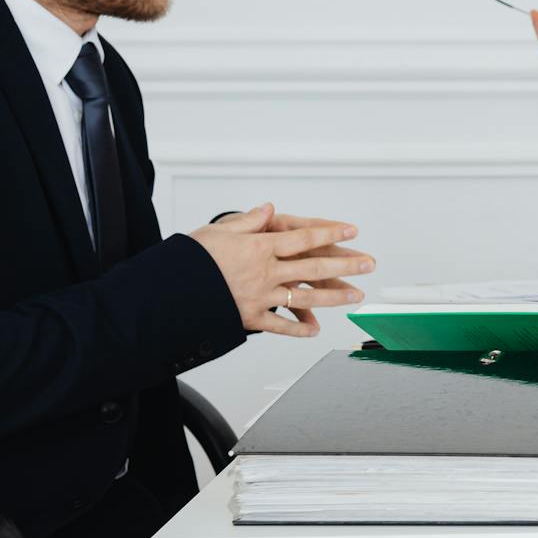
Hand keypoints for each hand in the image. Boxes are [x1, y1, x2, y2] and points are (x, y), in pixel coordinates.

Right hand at [188, 204, 373, 337]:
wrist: (167, 294)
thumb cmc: (189, 260)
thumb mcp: (217, 231)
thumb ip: (247, 221)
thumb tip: (268, 209)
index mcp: (259, 246)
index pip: (303, 237)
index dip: (330, 232)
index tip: (352, 230)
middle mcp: (265, 271)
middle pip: (314, 266)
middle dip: (346, 264)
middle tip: (369, 264)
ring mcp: (260, 297)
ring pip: (306, 296)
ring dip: (334, 296)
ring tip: (356, 295)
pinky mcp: (249, 318)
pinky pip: (281, 325)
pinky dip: (299, 328)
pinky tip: (316, 329)